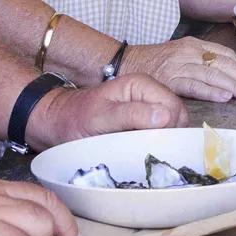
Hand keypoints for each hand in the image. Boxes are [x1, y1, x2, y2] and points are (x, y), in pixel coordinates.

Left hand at [26, 74, 184, 146]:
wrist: (57, 122)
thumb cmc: (75, 119)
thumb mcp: (100, 118)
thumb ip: (132, 115)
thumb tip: (165, 117)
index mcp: (142, 84)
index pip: (175, 108)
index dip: (169, 129)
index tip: (150, 145)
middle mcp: (149, 92)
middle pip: (178, 117)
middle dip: (168, 136)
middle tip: (146, 151)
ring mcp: (147, 106)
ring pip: (172, 126)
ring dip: (162, 141)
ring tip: (143, 151)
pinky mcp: (143, 120)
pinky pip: (161, 132)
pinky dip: (156, 143)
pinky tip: (142, 150)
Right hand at [119, 37, 235, 101]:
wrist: (123, 63)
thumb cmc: (153, 63)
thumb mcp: (179, 55)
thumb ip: (200, 63)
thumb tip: (225, 78)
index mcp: (194, 45)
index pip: (225, 55)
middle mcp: (189, 52)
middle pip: (223, 65)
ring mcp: (179, 65)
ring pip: (213, 74)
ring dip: (233, 86)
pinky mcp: (169, 79)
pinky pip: (194, 85)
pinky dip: (211, 91)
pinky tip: (224, 97)